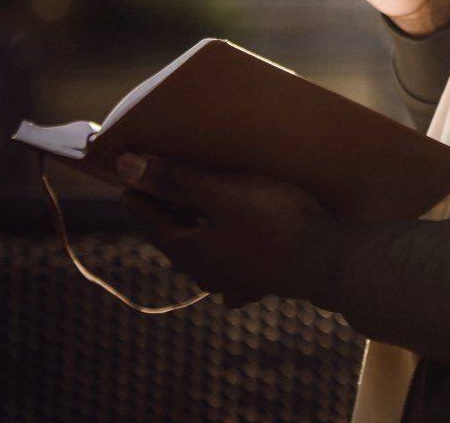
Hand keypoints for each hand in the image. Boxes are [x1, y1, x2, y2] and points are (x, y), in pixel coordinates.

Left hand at [116, 151, 328, 308]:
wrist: (324, 258)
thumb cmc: (273, 219)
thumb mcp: (221, 193)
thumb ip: (174, 180)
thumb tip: (125, 166)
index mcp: (188, 250)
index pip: (152, 220)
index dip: (140, 197)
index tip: (127, 181)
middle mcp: (204, 272)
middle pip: (176, 237)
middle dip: (167, 214)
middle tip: (158, 192)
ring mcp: (232, 282)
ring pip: (203, 254)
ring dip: (197, 234)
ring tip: (196, 216)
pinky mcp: (259, 282)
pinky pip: (233, 268)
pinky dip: (228, 256)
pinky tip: (234, 258)